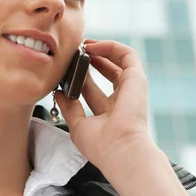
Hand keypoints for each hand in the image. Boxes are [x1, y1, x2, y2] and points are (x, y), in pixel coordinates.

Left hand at [54, 39, 155, 175]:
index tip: (65, 68)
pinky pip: (127, 54)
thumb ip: (69, 107)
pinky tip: (92, 46)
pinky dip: (110, 46)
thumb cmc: (101, 146)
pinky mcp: (136, 78)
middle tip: (73, 52)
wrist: (120, 150)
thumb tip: (59, 92)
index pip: (92, 89)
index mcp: (108, 112)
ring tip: (83, 44)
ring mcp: (130, 88)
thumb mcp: (78, 125)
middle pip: (106, 72)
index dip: (80, 76)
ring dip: (100, 49)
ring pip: (118, 60)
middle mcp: (121, 99)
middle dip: (89, 60)